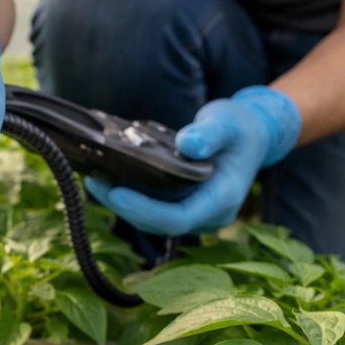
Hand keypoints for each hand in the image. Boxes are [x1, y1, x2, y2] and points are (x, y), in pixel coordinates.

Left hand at [85, 86, 301, 235]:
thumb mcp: (228, 122)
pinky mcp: (181, 208)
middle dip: (122, 206)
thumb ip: (209, 133)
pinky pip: (151, 209)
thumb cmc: (240, 128)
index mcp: (221, 200)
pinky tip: (106, 178)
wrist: (251, 137)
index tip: (116, 192)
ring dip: (120, 203)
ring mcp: (194, 215)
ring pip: (151, 219)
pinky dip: (129, 197)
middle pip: (157, 223)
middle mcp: (207, 215)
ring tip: (93, 178)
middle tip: (93, 180)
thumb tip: (186, 144)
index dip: (145, 210)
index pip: (177, 218)